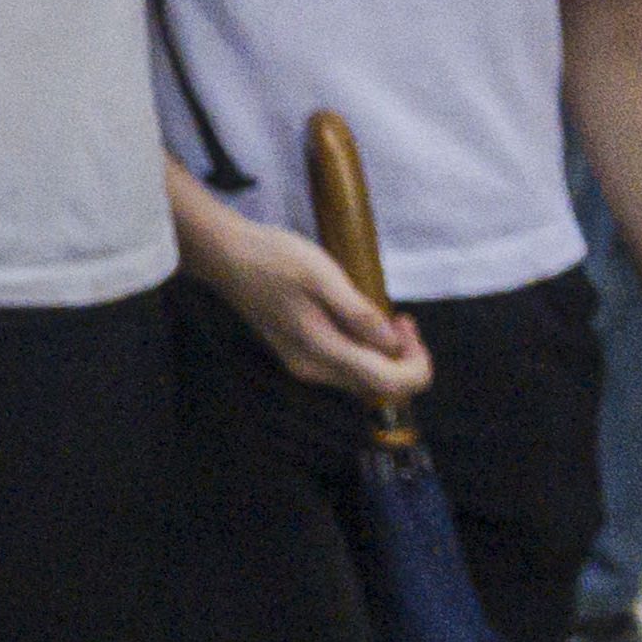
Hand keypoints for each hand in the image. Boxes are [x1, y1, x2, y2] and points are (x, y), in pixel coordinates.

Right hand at [196, 215, 428, 404]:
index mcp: (323, 352)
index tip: (408, 325)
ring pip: (366, 378)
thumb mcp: (321, 275)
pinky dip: (366, 349)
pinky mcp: (300, 354)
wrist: (224, 255)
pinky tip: (359, 319)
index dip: (416, 364)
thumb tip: (393, 343)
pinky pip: (349, 365)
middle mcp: (315, 370)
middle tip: (399, 316)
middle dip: (404, 357)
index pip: (390, 383)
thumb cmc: (272, 258)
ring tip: (383, 314)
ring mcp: (305, 365)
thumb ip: (358, 312)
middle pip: (381, 387)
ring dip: (387, 353)